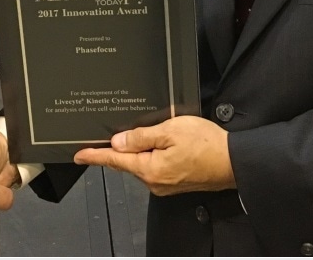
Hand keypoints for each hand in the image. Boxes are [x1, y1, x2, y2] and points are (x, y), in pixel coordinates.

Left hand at [73, 116, 235, 195]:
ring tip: (153, 132)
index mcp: (149, 168)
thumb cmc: (206, 145)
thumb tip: (118, 142)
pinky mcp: (175, 182)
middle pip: (129, 161)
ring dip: (140, 149)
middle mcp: (154, 181)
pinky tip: (161, 143)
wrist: (233, 161)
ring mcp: (165, 184)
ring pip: (143, 162)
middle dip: (122, 147)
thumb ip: (141, 136)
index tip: (79, 155)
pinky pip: (155, 166)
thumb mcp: (170, 130)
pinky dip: (152, 154)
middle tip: (118, 130)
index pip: (115, 160)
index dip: (95, 156)